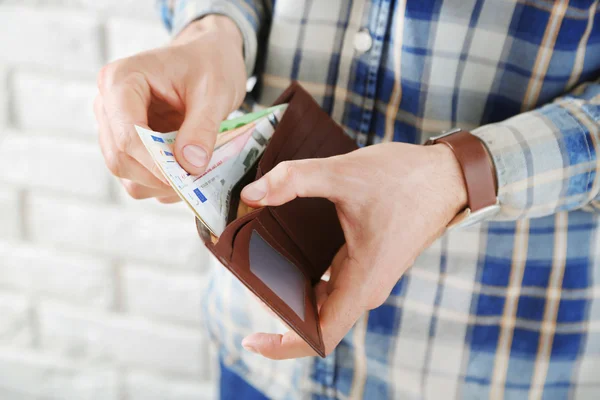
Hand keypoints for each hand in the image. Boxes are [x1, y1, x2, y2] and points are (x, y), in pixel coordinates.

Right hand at [94, 16, 246, 202]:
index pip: (127, 135)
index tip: (186, 178)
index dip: (154, 163)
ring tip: (194, 174)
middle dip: (157, 176)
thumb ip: (202, 128)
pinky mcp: (126, 144)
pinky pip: (136, 176)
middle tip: (195, 181)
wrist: (208, 59)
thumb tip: (190, 166)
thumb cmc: (209, 65)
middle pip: (120, 158)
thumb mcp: (215, 92)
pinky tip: (187, 173)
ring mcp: (113, 127)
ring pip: (125, 172)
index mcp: (121, 81)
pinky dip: (161, 183)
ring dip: (159, 183)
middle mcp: (108, 105)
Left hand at [239, 142, 467, 358]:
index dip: (283, 345)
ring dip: (292, 294)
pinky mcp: (368, 263)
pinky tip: (286, 255)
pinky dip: (307, 278)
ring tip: (258, 269)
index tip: (251, 339)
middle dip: (278, 311)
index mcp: (362, 282)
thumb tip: (251, 194)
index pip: (319, 336)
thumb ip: (294, 179)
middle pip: (315, 321)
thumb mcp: (345, 173)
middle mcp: (365, 288)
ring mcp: (367, 277)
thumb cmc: (406, 179)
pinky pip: (332, 284)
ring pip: (323, 302)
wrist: (446, 176)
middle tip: (245, 280)